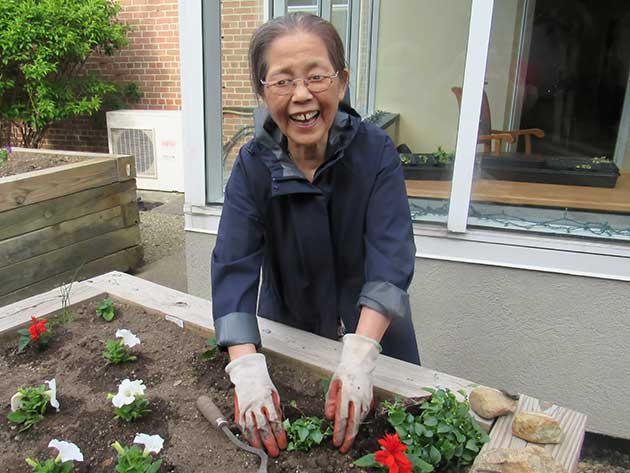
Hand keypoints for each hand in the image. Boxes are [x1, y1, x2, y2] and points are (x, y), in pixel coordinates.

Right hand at [225, 353, 286, 456]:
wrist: (247, 372)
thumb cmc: (263, 383)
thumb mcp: (274, 393)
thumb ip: (276, 409)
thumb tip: (279, 425)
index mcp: (267, 399)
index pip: (275, 420)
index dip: (280, 434)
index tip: (283, 444)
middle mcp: (256, 404)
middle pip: (263, 427)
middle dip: (270, 442)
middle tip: (275, 452)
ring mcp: (246, 407)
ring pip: (251, 428)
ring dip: (257, 442)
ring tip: (262, 451)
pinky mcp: (238, 409)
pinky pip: (241, 425)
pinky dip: (246, 435)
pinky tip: (251, 442)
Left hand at [325, 334, 379, 452]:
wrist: (361, 363)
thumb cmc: (344, 373)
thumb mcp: (333, 383)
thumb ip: (330, 400)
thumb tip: (329, 417)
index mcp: (347, 393)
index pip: (342, 417)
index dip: (339, 431)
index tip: (335, 442)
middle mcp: (358, 398)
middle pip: (354, 423)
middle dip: (348, 439)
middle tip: (343, 450)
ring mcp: (366, 400)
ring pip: (360, 421)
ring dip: (353, 433)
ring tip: (346, 443)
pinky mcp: (370, 400)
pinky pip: (364, 416)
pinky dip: (358, 424)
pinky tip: (353, 429)